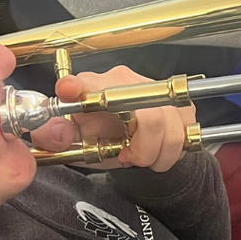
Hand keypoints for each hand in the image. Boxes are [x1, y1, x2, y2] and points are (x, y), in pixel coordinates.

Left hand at [29, 66, 195, 171]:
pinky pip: (186, 128)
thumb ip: (55, 137)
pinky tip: (157, 149)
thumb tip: (57, 132)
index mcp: (91, 88)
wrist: (126, 139)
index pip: (81, 83)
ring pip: (172, 126)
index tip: (67, 90)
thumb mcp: (71, 143)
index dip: (75, 86)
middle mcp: (125, 81)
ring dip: (160, 151)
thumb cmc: (97, 137)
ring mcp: (155, 88)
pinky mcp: (178, 102)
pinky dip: (173, 148)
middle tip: (130, 158)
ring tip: (142, 156)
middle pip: (149, 115)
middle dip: (145, 148)